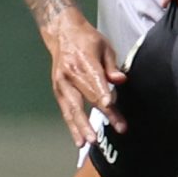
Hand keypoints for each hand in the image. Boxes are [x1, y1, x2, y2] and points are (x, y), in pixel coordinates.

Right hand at [45, 12, 124, 146]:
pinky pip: (66, 111)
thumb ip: (111, 66)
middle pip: (83, 100)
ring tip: (87, 143)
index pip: (95, 83)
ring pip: (71, 109)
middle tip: (98, 137)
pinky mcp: (58, 90)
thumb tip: (120, 81)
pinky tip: (79, 140)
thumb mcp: (104, 46)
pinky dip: (72, 126)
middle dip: (92, 120)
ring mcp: (61, 83)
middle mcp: (70, 74)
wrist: (62, 32)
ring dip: (79, 128)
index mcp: (84, 62)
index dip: (102, 96)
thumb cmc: (86, 39)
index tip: (109, 107)